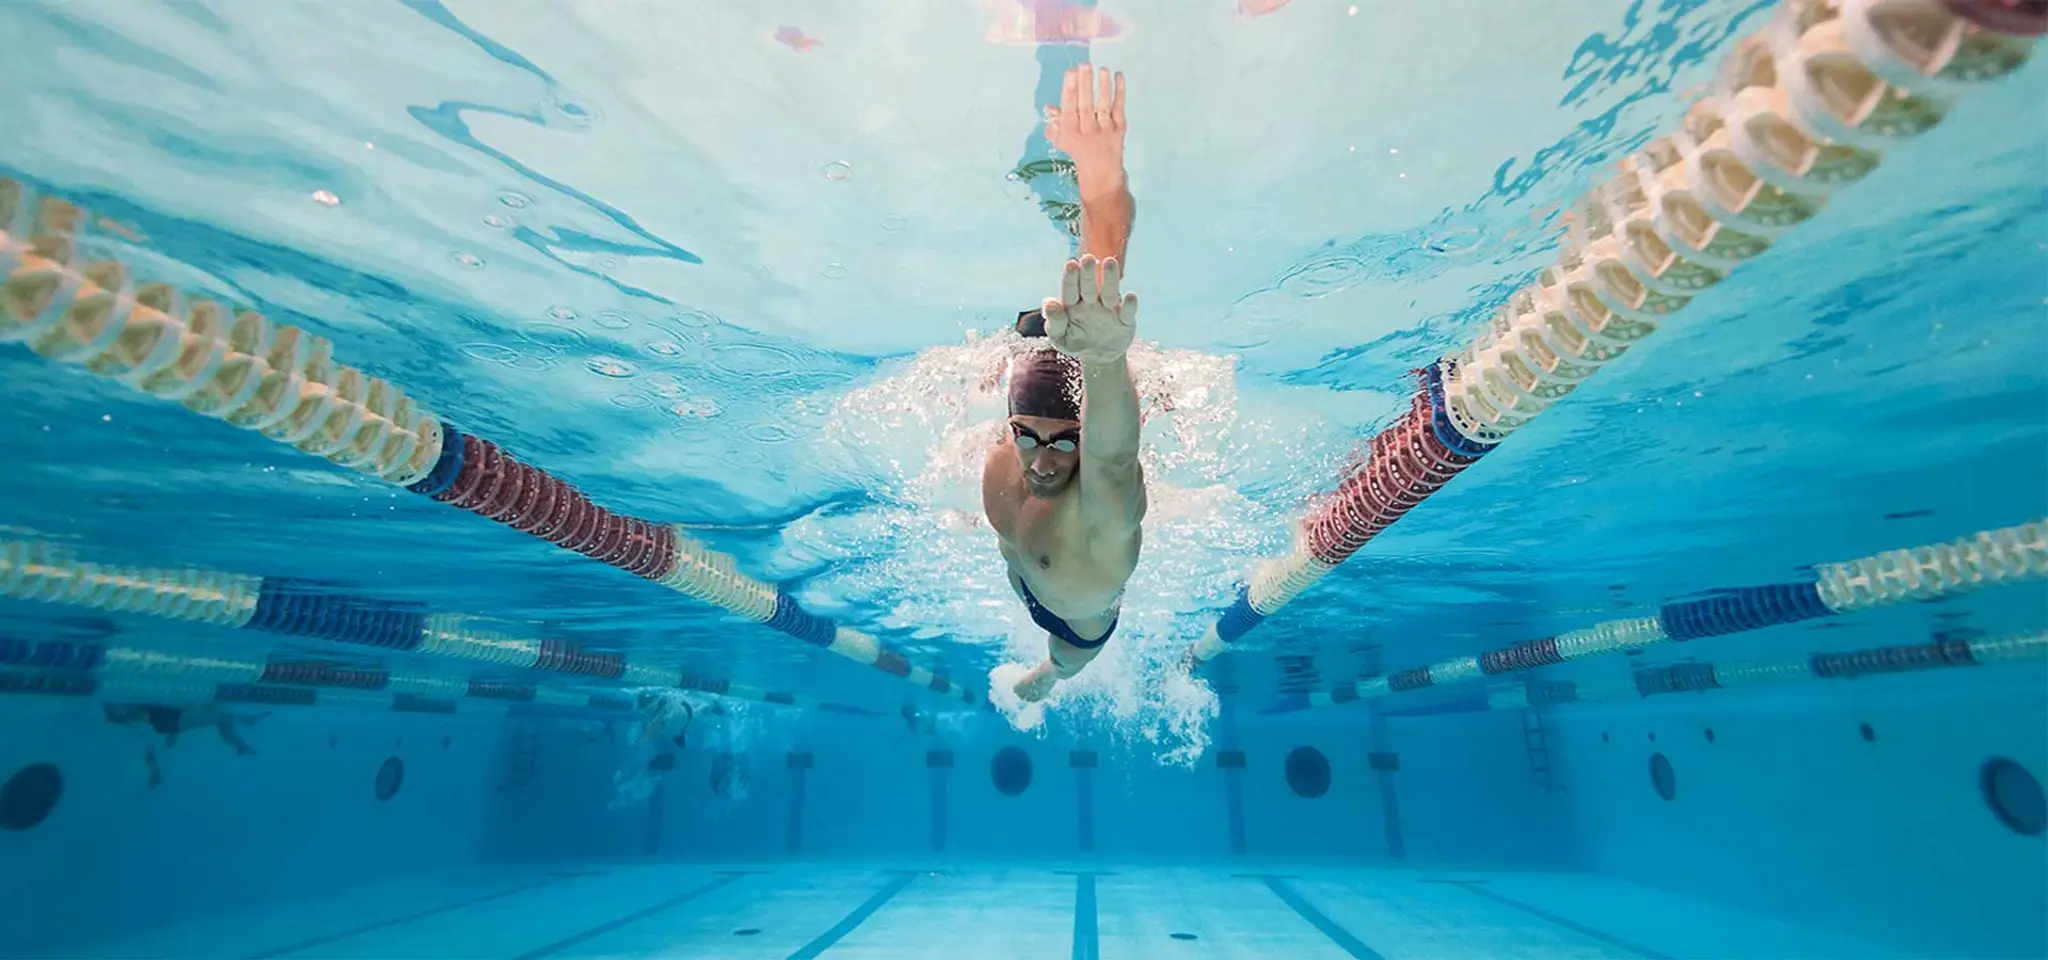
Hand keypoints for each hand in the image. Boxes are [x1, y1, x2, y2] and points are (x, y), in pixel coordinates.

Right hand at [1043, 66, 1125, 188]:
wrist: (1101, 174)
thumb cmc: (1078, 152)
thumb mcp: (1062, 140)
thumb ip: (1056, 123)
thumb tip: (1050, 108)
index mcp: (1070, 132)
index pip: (1069, 108)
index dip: (1069, 90)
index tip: (1071, 72)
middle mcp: (1087, 130)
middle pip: (1086, 105)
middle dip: (1085, 85)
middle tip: (1085, 66)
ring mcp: (1105, 130)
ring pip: (1103, 106)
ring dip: (1103, 87)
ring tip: (1103, 70)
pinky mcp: (1119, 129)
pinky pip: (1119, 108)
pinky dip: (1120, 92)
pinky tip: (1119, 77)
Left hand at [1043, 254, 1137, 365]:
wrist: (1098, 357)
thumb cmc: (1076, 342)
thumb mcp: (1060, 338)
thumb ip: (1054, 322)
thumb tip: (1049, 303)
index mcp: (1073, 304)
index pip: (1070, 289)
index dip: (1070, 277)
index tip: (1071, 264)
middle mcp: (1091, 302)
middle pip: (1089, 286)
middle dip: (1088, 273)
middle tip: (1088, 259)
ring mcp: (1109, 310)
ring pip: (1109, 292)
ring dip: (1110, 278)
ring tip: (1110, 262)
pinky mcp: (1125, 321)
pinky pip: (1127, 312)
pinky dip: (1129, 305)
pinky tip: (1130, 296)